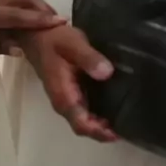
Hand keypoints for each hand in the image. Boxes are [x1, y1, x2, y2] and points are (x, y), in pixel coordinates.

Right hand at [18, 25, 118, 141]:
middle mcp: (63, 102)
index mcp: (63, 95)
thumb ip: (89, 59)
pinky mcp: (70, 92)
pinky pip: (85, 109)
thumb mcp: (73, 44)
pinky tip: (115, 105)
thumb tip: (107, 73)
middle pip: (84, 126)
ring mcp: (66, 98)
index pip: (81, 123)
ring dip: (102, 124)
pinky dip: (99, 113)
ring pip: (84, 119)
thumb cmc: (54, 40)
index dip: (100, 131)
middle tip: (129, 126)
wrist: (36, 33)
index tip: (120, 132)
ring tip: (126, 119)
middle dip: (104, 131)